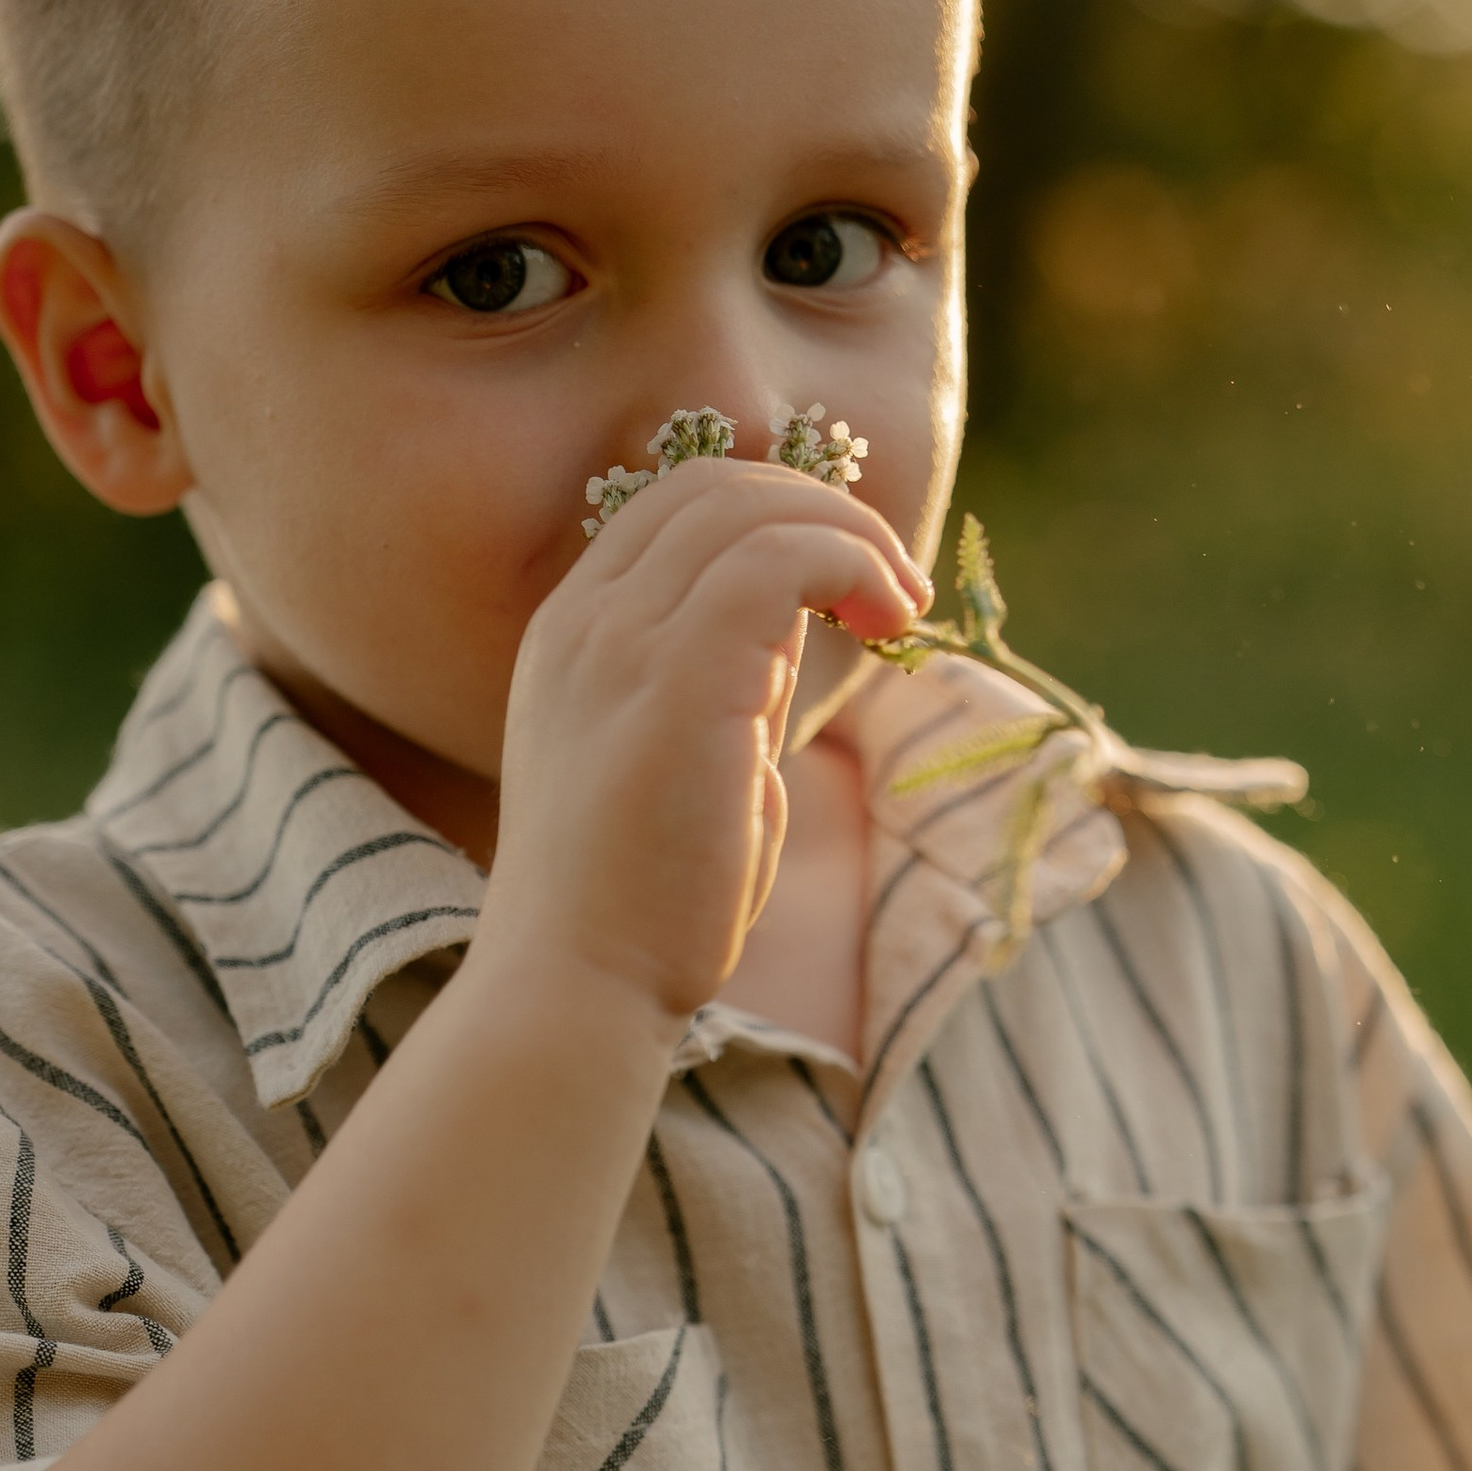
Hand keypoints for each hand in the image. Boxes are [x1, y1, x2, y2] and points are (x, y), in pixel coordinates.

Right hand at [480, 453, 924, 1025]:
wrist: (578, 984)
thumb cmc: (638, 907)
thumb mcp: (682, 765)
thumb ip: (725, 686)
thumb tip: (797, 629)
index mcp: (570, 636)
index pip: (673, 508)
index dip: (776, 518)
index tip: (849, 586)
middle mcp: (583, 620)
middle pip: (712, 486)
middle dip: (821, 512)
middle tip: (893, 589)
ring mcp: (621, 641)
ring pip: (750, 507)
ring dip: (851, 537)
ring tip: (902, 607)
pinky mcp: (678, 676)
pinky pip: (779, 557)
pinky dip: (850, 563)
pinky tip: (888, 622)